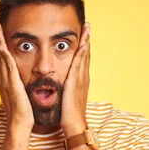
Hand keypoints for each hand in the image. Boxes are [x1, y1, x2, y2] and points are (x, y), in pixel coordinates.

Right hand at [0, 22, 33, 131]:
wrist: (20, 123)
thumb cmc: (22, 112)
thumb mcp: (21, 94)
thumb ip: (20, 86)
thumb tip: (23, 81)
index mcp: (5, 81)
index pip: (1, 59)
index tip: (0, 34)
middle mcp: (2, 79)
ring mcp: (5, 81)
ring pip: (0, 57)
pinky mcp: (12, 84)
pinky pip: (7, 67)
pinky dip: (4, 55)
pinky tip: (3, 45)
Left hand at [60, 21, 89, 136]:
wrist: (74, 124)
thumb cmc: (69, 114)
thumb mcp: (67, 97)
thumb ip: (65, 89)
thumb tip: (61, 85)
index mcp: (80, 80)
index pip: (82, 59)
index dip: (83, 46)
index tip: (84, 35)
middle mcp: (82, 77)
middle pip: (85, 54)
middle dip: (87, 39)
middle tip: (88, 26)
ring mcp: (80, 78)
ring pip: (84, 56)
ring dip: (86, 41)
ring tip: (87, 29)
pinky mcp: (76, 81)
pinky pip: (79, 63)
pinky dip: (82, 53)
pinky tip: (83, 43)